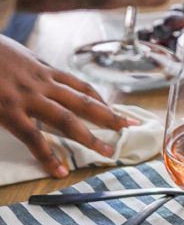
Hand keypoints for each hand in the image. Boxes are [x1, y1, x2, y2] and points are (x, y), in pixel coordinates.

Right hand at [0, 38, 130, 176]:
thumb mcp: (16, 54)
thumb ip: (29, 68)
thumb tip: (35, 75)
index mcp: (43, 68)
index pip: (80, 85)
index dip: (100, 98)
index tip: (114, 109)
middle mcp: (42, 82)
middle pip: (84, 101)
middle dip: (110, 115)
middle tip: (131, 127)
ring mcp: (28, 97)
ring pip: (68, 119)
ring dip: (90, 137)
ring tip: (107, 152)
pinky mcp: (10, 111)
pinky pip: (34, 137)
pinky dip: (48, 155)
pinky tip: (59, 170)